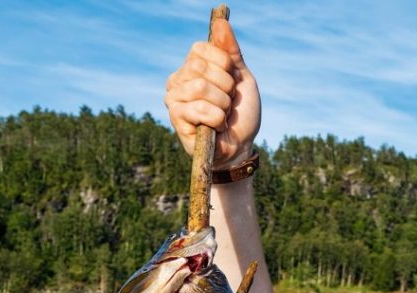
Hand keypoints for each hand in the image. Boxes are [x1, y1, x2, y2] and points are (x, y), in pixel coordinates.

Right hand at [165, 18, 260, 167]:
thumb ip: (231, 52)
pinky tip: (217, 127)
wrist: (241, 146)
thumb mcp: (241, 78)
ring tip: (223, 116)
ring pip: (200, 87)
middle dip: (225, 87)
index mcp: (192, 66)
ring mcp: (174, 99)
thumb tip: (220, 21)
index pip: (202, 49)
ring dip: (222, 105)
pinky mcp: (176, 118)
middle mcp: (178, 79)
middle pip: (201, 67)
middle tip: (228, 103)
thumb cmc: (240, 114)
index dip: (224, 65)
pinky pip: (200, 108)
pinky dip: (218, 119)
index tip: (232, 82)